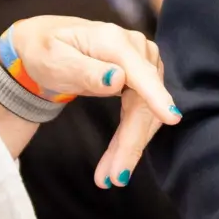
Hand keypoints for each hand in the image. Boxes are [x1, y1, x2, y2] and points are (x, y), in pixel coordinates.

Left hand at [0, 16, 178, 185]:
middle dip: (131, 141)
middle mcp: (136, 49)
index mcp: (113, 41)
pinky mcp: (143, 78)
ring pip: (146, 112)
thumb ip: (84, 70)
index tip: (171, 119)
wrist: (47, 44)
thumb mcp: (54, 60)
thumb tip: (117, 80)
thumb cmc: (46, 50)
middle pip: (143, 101)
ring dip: (130, 146)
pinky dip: (130, 137)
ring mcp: (143, 63)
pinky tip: (117, 160)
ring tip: (111, 175)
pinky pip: (142, 112)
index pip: (140, 73)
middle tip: (116, 177)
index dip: (156, 97)